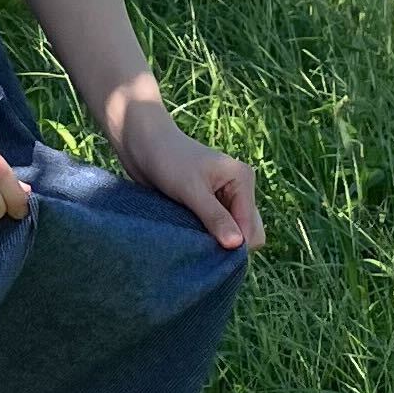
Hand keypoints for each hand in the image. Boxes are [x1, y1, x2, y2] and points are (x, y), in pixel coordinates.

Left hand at [108, 99, 262, 253]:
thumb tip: (237, 245)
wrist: (141, 143)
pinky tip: (187, 232)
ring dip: (213, 240)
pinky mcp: (208, 206)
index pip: (251, 228)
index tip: (208, 249)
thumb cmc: (167, 160)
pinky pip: (215, 231)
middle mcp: (238, 190)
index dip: (234, 245)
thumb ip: (215, 217)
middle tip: (198, 243)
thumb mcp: (191, 190)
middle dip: (227, 244)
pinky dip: (204, 236)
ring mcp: (224, 199)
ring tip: (190, 234)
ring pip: (230, 234)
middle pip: (246, 234)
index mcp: (242, 180)